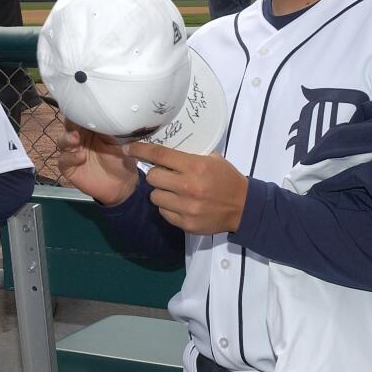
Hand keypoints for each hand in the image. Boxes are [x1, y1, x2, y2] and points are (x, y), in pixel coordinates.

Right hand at [56, 120, 138, 205]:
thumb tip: (103, 117)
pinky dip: (70, 157)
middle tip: (75, 123)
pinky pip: (63, 160)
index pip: (80, 118)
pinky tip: (80, 157)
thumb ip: (107, 131)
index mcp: (90, 130)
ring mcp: (72, 153)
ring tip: (75, 139)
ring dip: (67, 138)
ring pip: (62, 141)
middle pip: (68, 127)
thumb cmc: (121, 160)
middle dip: (70, 124)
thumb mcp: (117, 143)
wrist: (122, 184)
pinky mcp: (69, 168)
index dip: (79, 112)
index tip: (80, 108)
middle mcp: (79, 139)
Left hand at [128, 143, 247, 234]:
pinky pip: (164, 212)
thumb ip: (189, 154)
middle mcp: (188, 187)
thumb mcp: (212, 159)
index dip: (140, 150)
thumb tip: (164, 148)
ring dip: (160, 192)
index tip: (128, 148)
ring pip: (155, 196)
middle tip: (165, 174)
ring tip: (173, 191)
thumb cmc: (226, 178)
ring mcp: (186, 207)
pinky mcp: (186, 223)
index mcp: (194, 166)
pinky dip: (168, 207)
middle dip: (156, 174)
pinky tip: (179, 204)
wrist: (244, 207)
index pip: (159, 155)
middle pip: (152, 177)